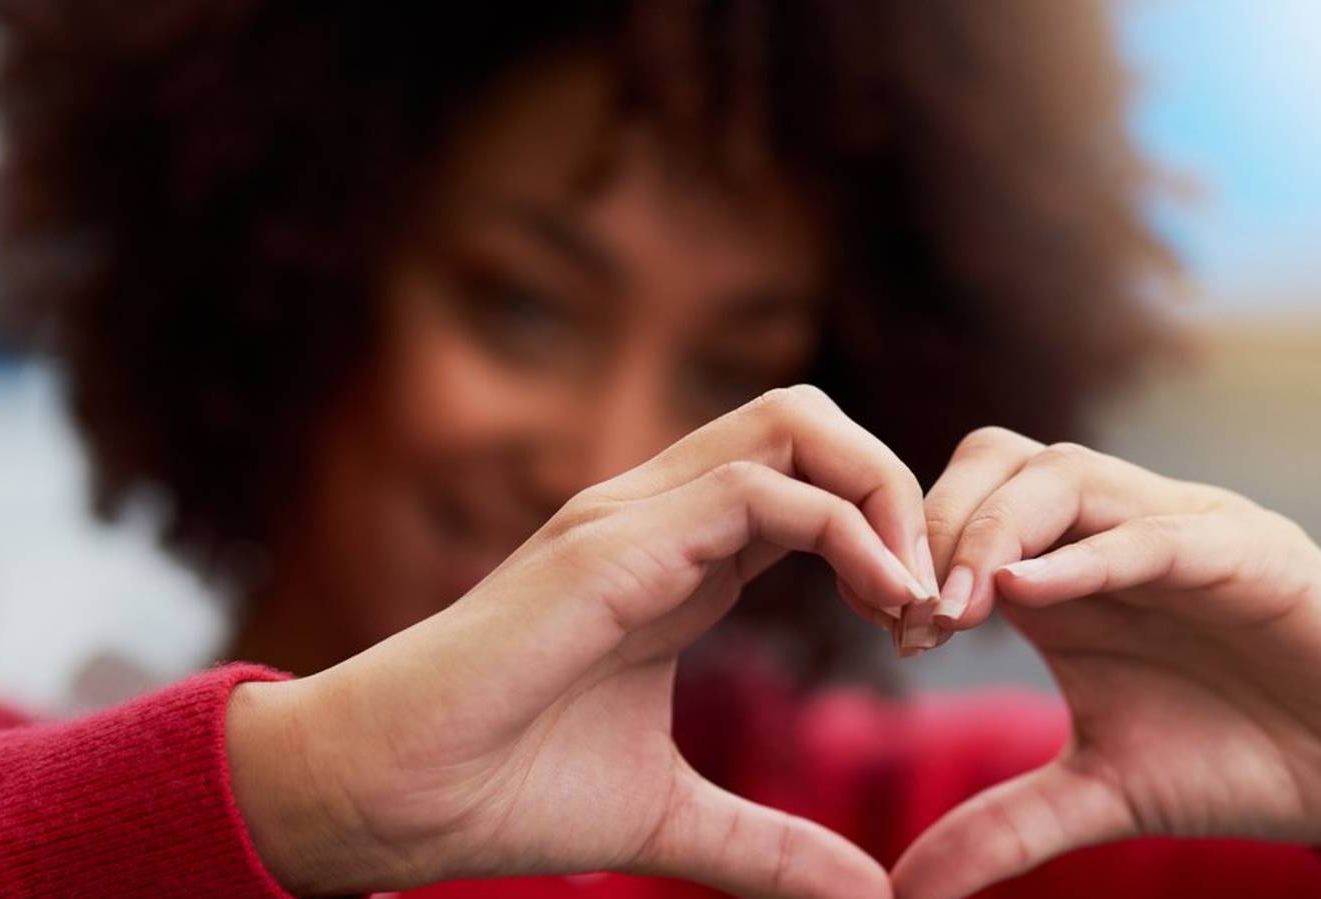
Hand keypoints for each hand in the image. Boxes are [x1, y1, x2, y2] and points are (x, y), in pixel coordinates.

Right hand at [226, 385, 936, 898]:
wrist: (387, 798)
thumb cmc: (502, 792)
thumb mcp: (671, 818)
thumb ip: (770, 846)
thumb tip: (867, 893)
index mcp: (676, 558)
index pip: (808, 483)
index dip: (885, 537)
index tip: (921, 634)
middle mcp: (658, 515)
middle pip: (812, 421)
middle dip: (898, 490)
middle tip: (933, 600)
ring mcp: (632, 516)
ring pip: (796, 422)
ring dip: (884, 497)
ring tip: (916, 601)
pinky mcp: (613, 545)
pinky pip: (761, 492)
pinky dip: (847, 531)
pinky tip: (884, 606)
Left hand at [893, 428, 1320, 898]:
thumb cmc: (1239, 758)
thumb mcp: (1102, 795)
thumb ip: (1005, 826)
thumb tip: (905, 888)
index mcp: (1070, 573)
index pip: (968, 507)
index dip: (915, 554)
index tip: (890, 633)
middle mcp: (1117, 532)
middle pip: (1002, 463)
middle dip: (941, 526)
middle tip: (914, 616)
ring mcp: (1184, 530)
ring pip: (1068, 475)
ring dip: (997, 531)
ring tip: (961, 608)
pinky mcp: (1254, 551)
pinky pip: (1160, 531)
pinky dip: (1094, 552)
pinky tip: (1035, 592)